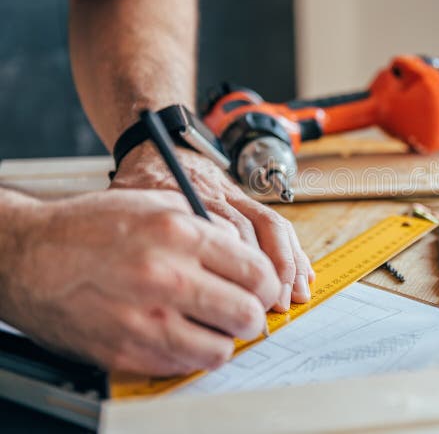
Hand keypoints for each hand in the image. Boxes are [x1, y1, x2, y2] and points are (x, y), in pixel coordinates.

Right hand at [1, 190, 280, 375]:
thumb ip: (207, 224)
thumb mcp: (156, 203)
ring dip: (223, 339)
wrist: (28, 257)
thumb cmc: (90, 228)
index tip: (262, 289)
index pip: (257, 272)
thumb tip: (243, 249)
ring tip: (212, 326)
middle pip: (247, 314)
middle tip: (243, 311)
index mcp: (180, 235)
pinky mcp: (126, 350)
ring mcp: (145, 319)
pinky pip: (183, 365)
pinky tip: (180, 335)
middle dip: (252, 315)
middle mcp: (167, 277)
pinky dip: (191, 354)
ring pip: (220, 348)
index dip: (267, 285)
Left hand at [111, 143, 313, 310]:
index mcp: (184, 198)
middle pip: (251, 231)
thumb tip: (142, 278)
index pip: (219, 232)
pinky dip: (294, 251)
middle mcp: (216, 197)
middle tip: (273, 305)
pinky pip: (278, 224)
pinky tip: (303, 275)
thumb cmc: (139, 181)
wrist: (159, 146)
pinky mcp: (248, 200)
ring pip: (271, 226)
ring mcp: (236, 197)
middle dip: (268, 271)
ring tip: (294, 295)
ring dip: (287, 264)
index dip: (234, 267)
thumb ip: (132, 230)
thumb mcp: (124, 202)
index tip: (238, 298)